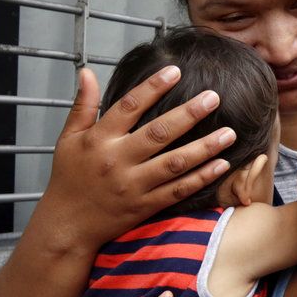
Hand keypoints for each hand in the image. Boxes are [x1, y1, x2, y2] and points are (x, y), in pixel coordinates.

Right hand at [44, 65, 236, 250]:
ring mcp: (134, 186)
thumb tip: (88, 72)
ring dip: (205, 148)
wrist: (67, 226)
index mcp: (99, 139)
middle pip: (158, 133)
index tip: (175, 70)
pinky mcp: (145, 206)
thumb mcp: (68, 139)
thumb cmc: (69, 178)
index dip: (152, 87)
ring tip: (229, 132)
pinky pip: (178, 191)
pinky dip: (201, 178)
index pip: (129, 106)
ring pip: (175, 164)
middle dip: (189, 114)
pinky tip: (221, 165)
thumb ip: (82, 105)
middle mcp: (118, 161)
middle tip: (213, 97)